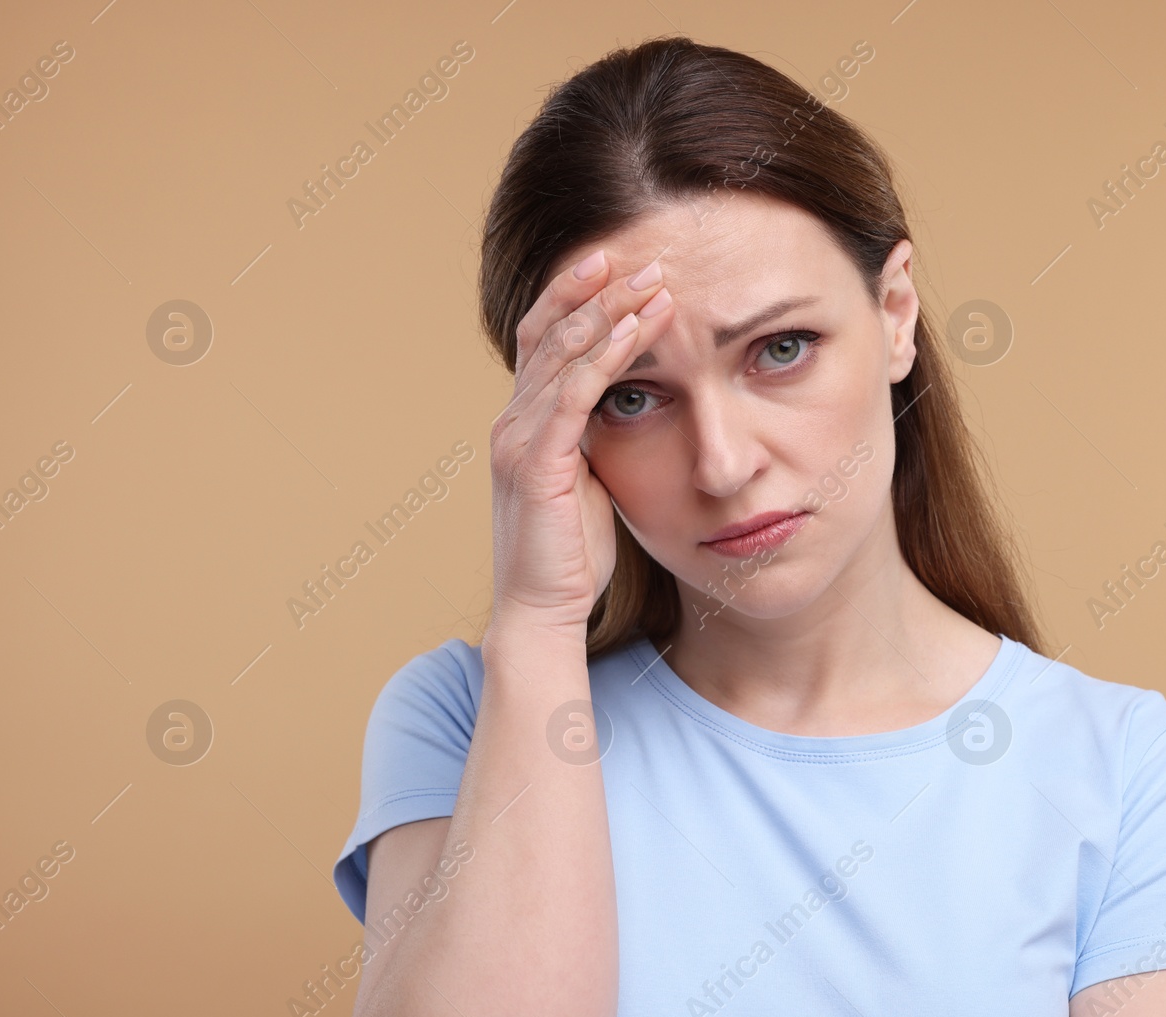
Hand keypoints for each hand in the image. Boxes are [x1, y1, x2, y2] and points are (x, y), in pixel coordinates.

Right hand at [484, 248, 675, 636]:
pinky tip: (640, 329)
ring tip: (654, 281)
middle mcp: (511, 421)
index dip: (575, 298)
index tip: (618, 265)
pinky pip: (575, 394)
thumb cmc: (572, 555)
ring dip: (611, 311)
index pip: (544, 340)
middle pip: (549, 332)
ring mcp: (518, 439)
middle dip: (595, 289)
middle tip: (642, 255)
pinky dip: (609, 355)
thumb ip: (593, 439)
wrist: (543, 611)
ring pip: (563, 354)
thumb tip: (627, 404)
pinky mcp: (536, 463)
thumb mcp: (587, 481)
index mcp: (522, 422)